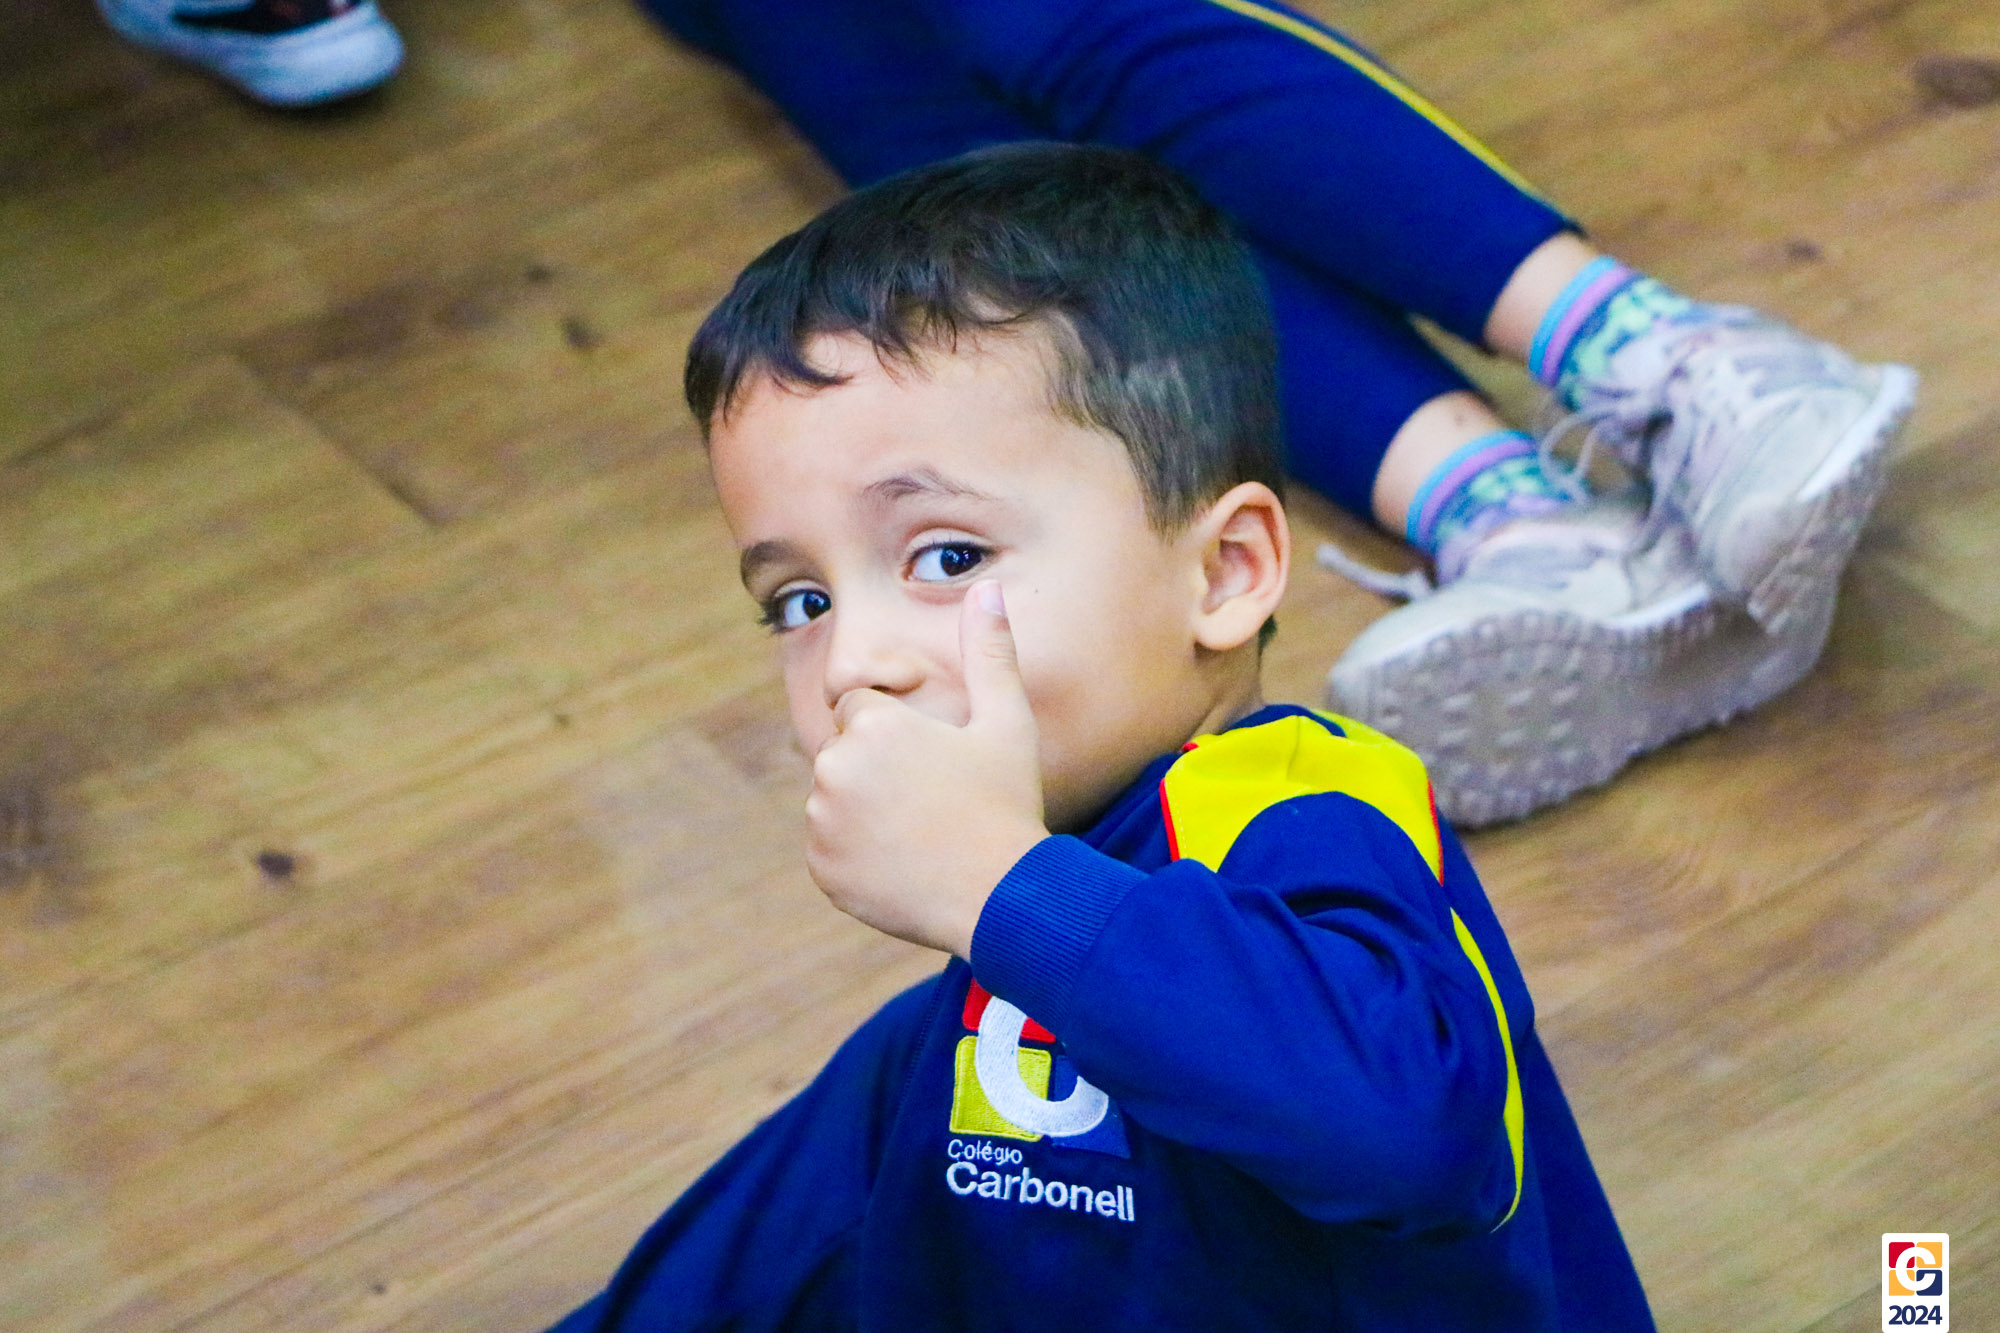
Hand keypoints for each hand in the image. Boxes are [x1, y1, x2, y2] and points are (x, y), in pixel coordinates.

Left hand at [805, 580, 1049, 957]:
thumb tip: (986, 588)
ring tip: (920, 832)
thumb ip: (990, 651)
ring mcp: (823, 823)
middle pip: (845, 752)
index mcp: (875, 725)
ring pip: (834, 799)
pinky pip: (830, 848)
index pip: (862, 707)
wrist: (1001, 897)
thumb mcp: (1007, 722)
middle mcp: (836, 768)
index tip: (934, 760)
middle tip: (932, 800)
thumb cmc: (1008, 803)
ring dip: (864, 809)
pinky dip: (856, 854)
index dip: (899, 730)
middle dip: (879, 768)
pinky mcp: (821, 868)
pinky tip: (904, 863)